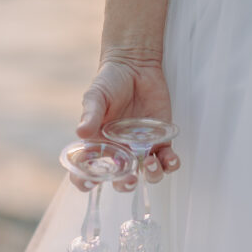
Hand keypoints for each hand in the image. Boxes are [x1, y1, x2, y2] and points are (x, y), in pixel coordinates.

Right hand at [75, 50, 180, 192]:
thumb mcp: (96, 96)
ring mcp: (141, 148)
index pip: (87, 171)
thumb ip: (91, 114)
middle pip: (120, 180)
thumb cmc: (109, 82)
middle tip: (129, 178)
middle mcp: (119, 152)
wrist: (134, 66)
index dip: (86, 182)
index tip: (92, 183)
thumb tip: (81, 132)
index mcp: (98, 146)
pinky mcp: (160, 140)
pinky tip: (170, 158)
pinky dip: (171, 163)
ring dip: (151, 175)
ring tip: (151, 162)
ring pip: (147, 174)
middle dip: (125, 185)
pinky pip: (167, 160)